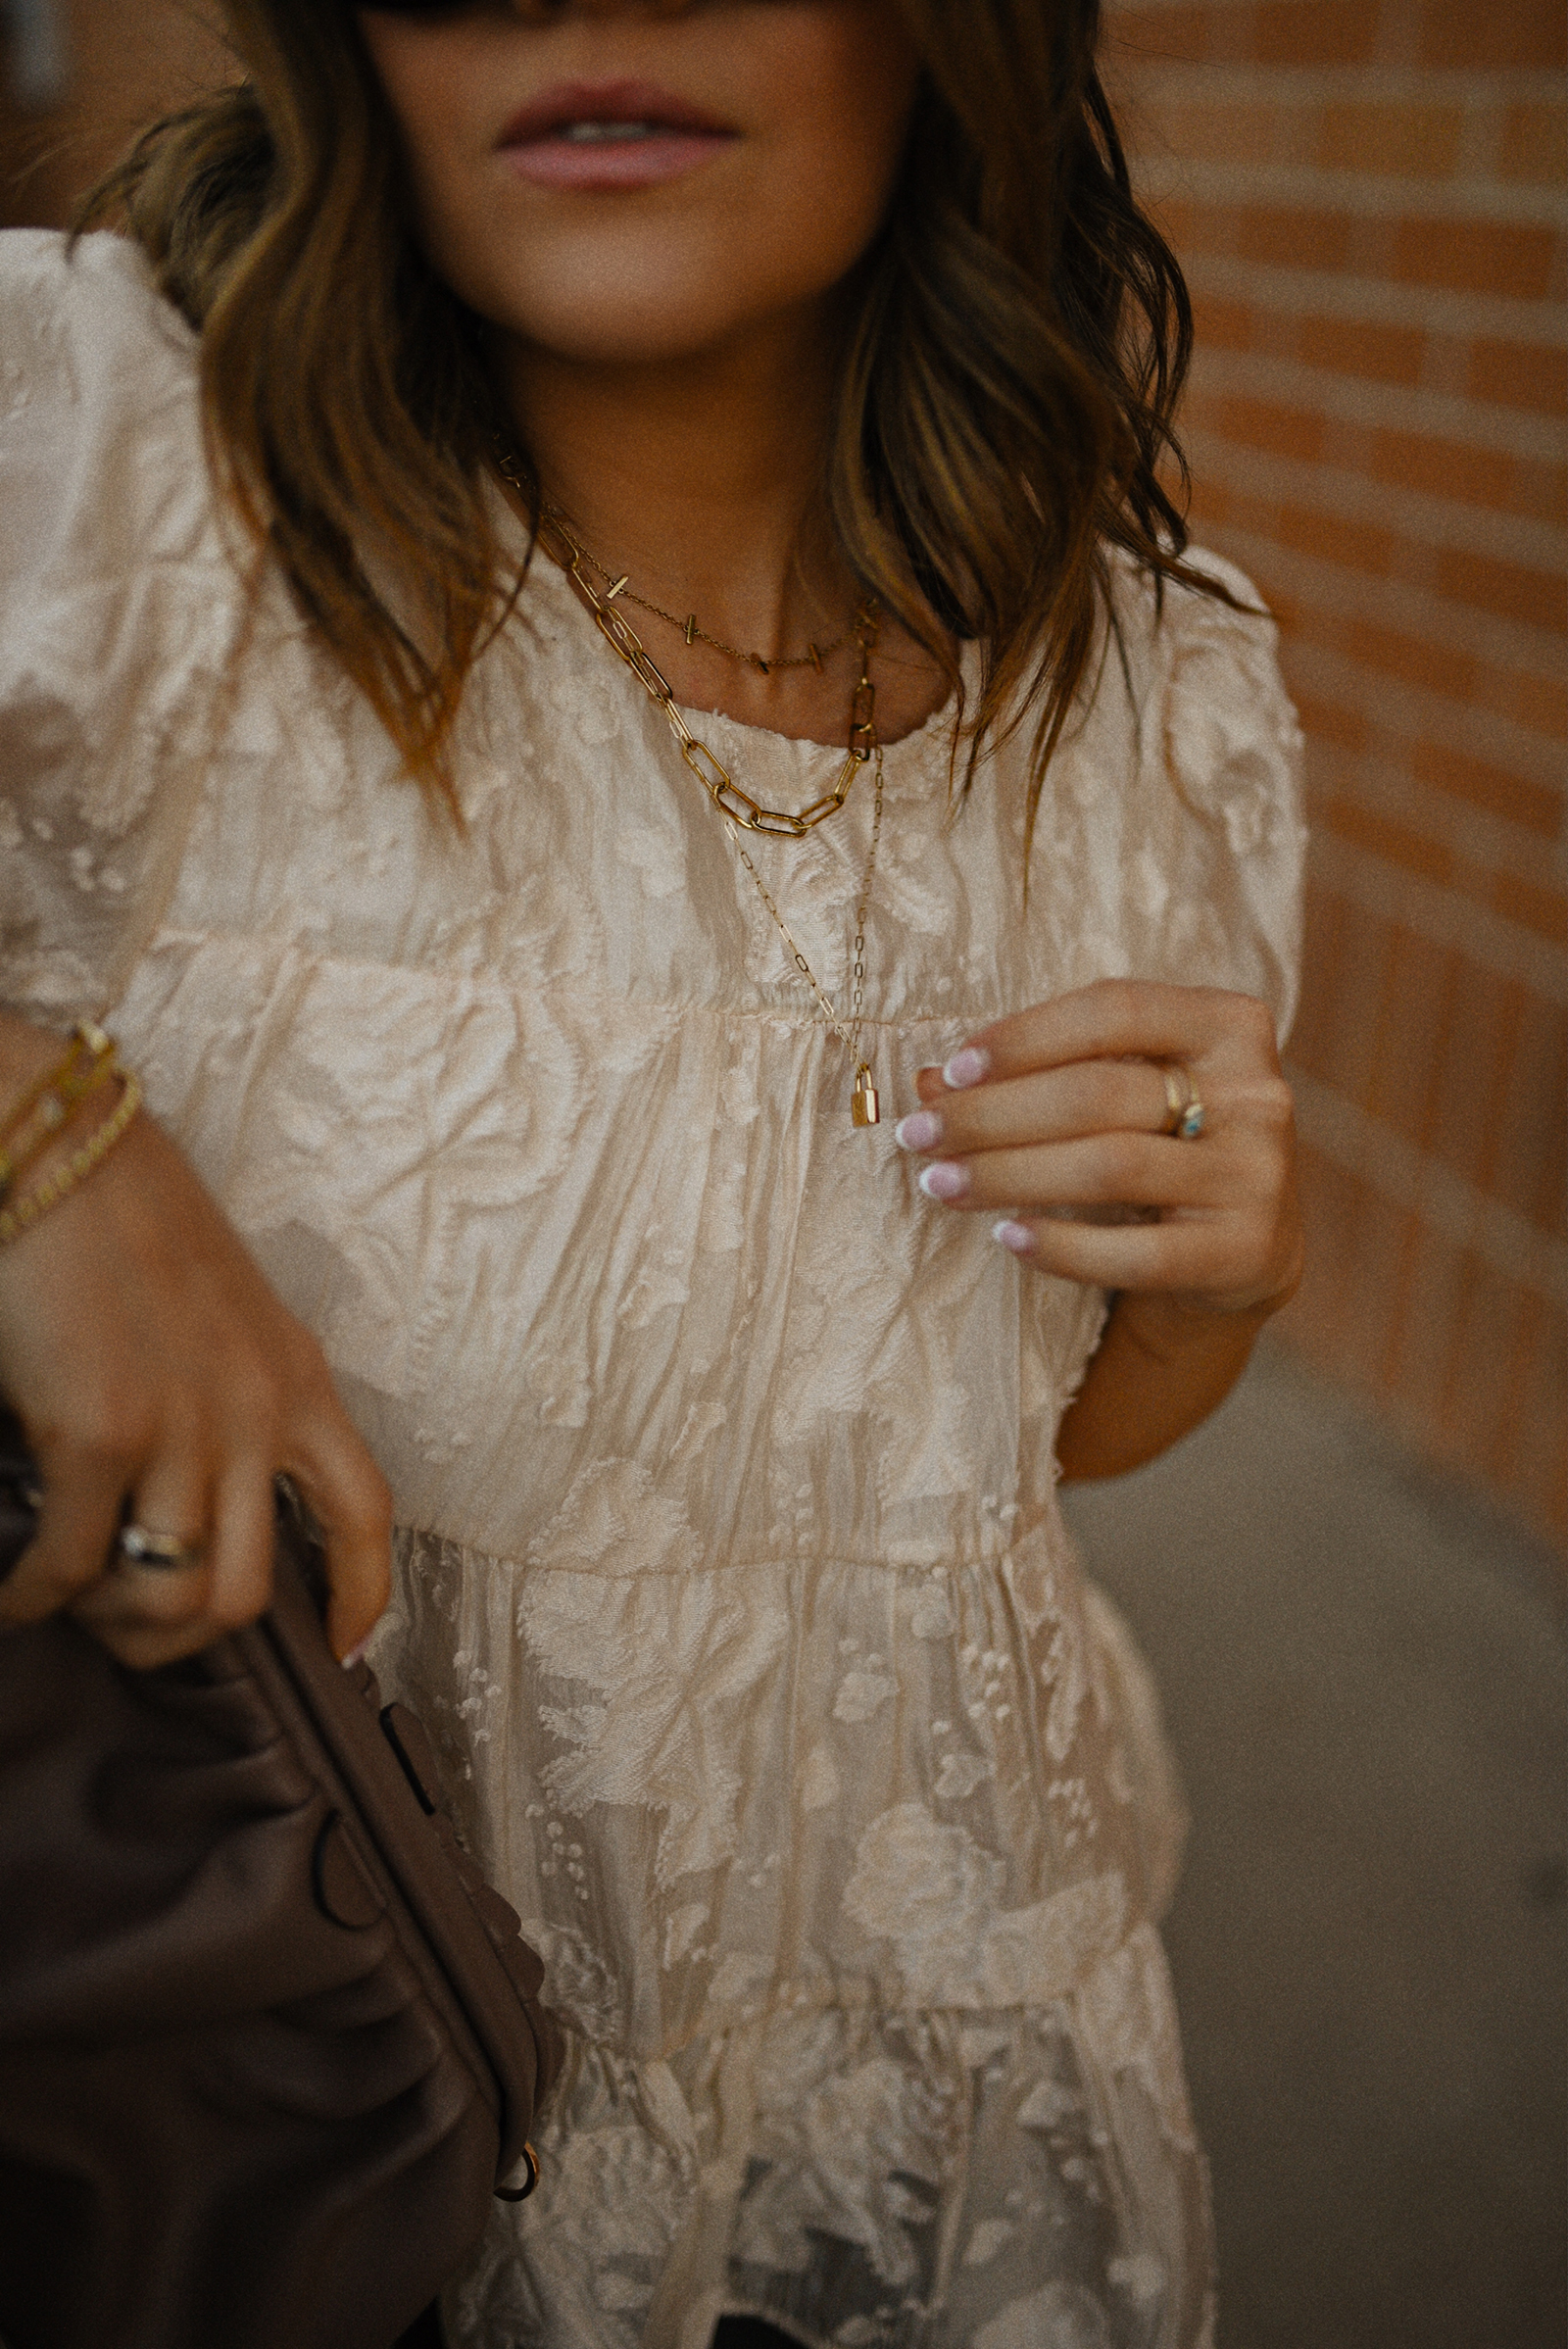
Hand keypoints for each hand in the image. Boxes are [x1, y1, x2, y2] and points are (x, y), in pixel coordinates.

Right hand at [0, 1019, 391, 1667]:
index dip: (362, 1595)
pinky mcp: (102, 1431)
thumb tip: (189, 1494)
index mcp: (299, 1380)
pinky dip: (37, 1596)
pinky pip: (74, 1566)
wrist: (59, 1147)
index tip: (345, 1646)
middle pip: (248, 1594)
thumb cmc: (124, 1217)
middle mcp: (257, 1415)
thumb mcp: (224, 1310)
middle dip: (179, 1635)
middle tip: (124, 1623)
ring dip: (109, 1621)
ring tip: (68, 1599)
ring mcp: (185, 1428)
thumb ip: (229, 1396)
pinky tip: (16, 1590)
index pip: (365, 1513)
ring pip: (171, 1599)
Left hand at [895, 979, 1302, 1320]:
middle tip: (920, 1135)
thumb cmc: (1166, 1144)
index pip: (1115, 1009)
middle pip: (1099, 1093)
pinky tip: (1008, 1236)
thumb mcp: (1120, 1092)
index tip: (953, 1069)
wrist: (1247, 1247)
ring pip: (1110, 1167)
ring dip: (1009, 1175)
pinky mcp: (1246, 1251)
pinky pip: (1137, 1252)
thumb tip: (928, 1083)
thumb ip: (1040, 1074)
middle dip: (993, 1114)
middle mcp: (1257, 1093)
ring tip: (941, 1183)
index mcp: (1228, 1026)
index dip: (1026, 1035)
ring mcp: (1258, 1175)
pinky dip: (1063, 1245)